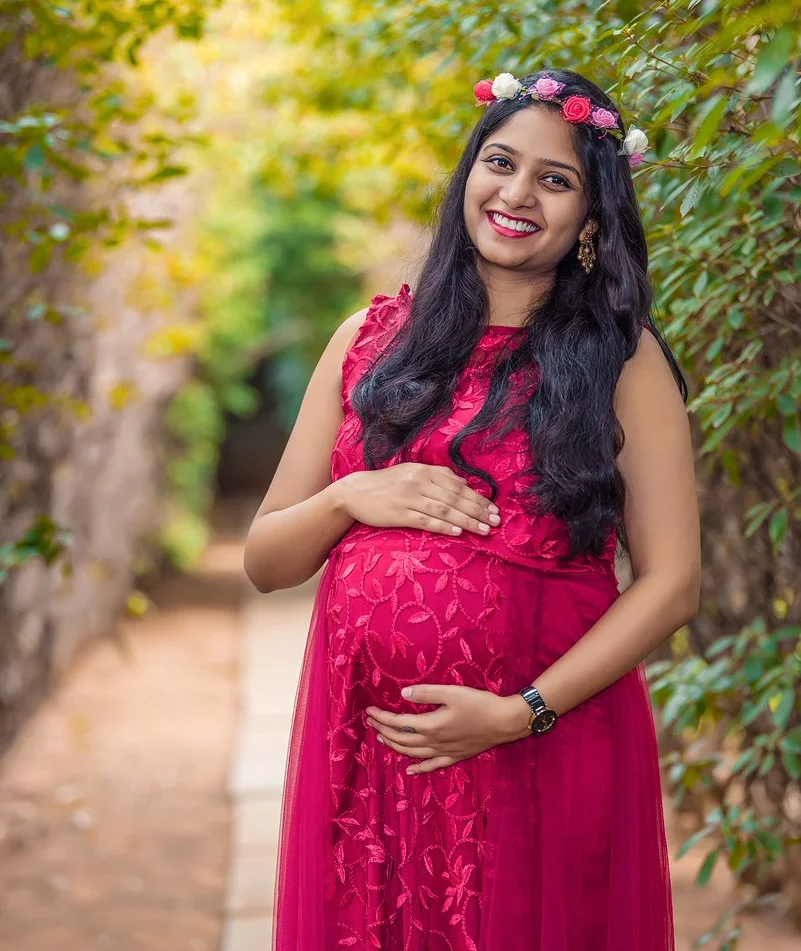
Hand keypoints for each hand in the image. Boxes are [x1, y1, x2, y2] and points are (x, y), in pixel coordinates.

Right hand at [337, 463, 500, 536]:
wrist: (354, 492)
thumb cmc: (386, 484)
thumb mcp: (412, 473)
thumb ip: (438, 476)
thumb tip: (464, 483)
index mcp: (424, 470)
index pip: (458, 486)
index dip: (478, 498)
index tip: (494, 509)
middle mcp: (418, 482)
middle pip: (455, 498)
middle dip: (478, 511)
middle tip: (495, 522)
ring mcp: (408, 498)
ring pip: (444, 510)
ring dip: (467, 521)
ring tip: (484, 530)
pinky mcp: (399, 514)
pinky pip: (426, 520)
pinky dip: (444, 526)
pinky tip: (458, 532)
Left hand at [364, 684, 532, 774]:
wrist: (505, 722)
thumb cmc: (479, 704)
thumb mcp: (451, 692)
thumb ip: (425, 694)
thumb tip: (403, 695)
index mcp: (431, 726)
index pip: (399, 723)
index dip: (382, 717)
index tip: (369, 711)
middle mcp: (434, 743)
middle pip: (402, 739)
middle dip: (384, 730)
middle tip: (371, 722)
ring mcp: (445, 752)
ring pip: (413, 753)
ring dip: (395, 746)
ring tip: (382, 739)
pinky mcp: (456, 757)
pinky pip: (433, 766)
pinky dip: (419, 769)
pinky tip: (410, 771)